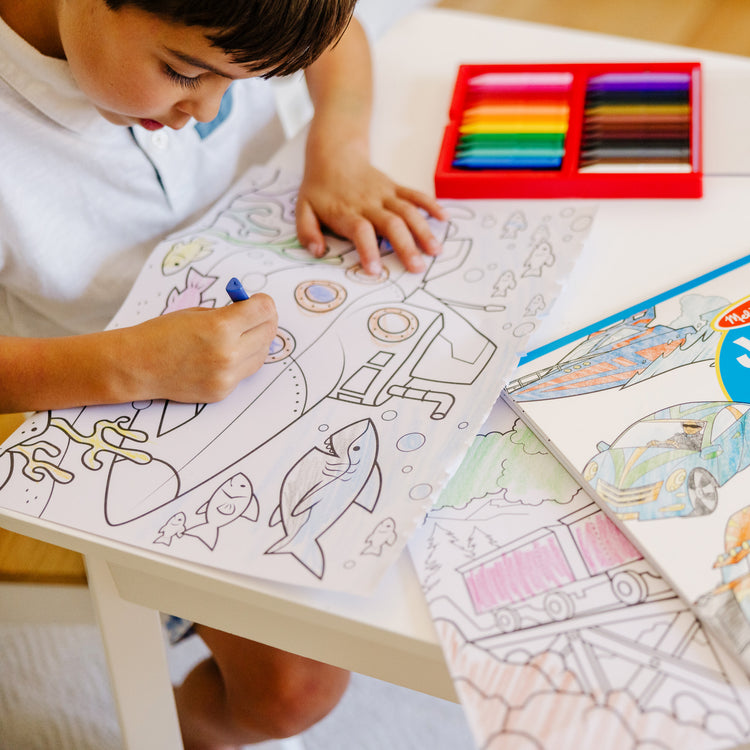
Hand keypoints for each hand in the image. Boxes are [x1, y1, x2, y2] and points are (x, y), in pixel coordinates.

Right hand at [128, 294, 277, 402]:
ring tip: (243, 335)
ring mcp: (226, 376)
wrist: (137, 365)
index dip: (264, 303)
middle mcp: (228, 353)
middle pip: (269, 332)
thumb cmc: (163, 333)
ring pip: (262, 355)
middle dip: (265, 320)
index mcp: (221, 326)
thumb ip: (229, 314)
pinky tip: (226, 354)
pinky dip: (242, 361)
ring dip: (257, 342)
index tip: (258, 301)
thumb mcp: (198, 314)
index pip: (264, 310)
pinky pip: (245, 372)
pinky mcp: (222, 392)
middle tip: (256, 316)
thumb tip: (255, 313)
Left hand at [296, 140, 447, 274]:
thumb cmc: (319, 188)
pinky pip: (415, 195)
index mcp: (346, 212)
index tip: (375, 271)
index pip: (360, 232)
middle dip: (406, 246)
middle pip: (391, 224)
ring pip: (408, 211)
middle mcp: (369, 203)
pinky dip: (430, 205)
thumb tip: (316, 252)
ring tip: (436, 251)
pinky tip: (444, 219)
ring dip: (423, 231)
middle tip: (417, 268)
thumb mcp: (302, 208)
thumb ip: (307, 231)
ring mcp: (385, 194)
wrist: (333, 153)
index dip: (368, 250)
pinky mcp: (395, 188)